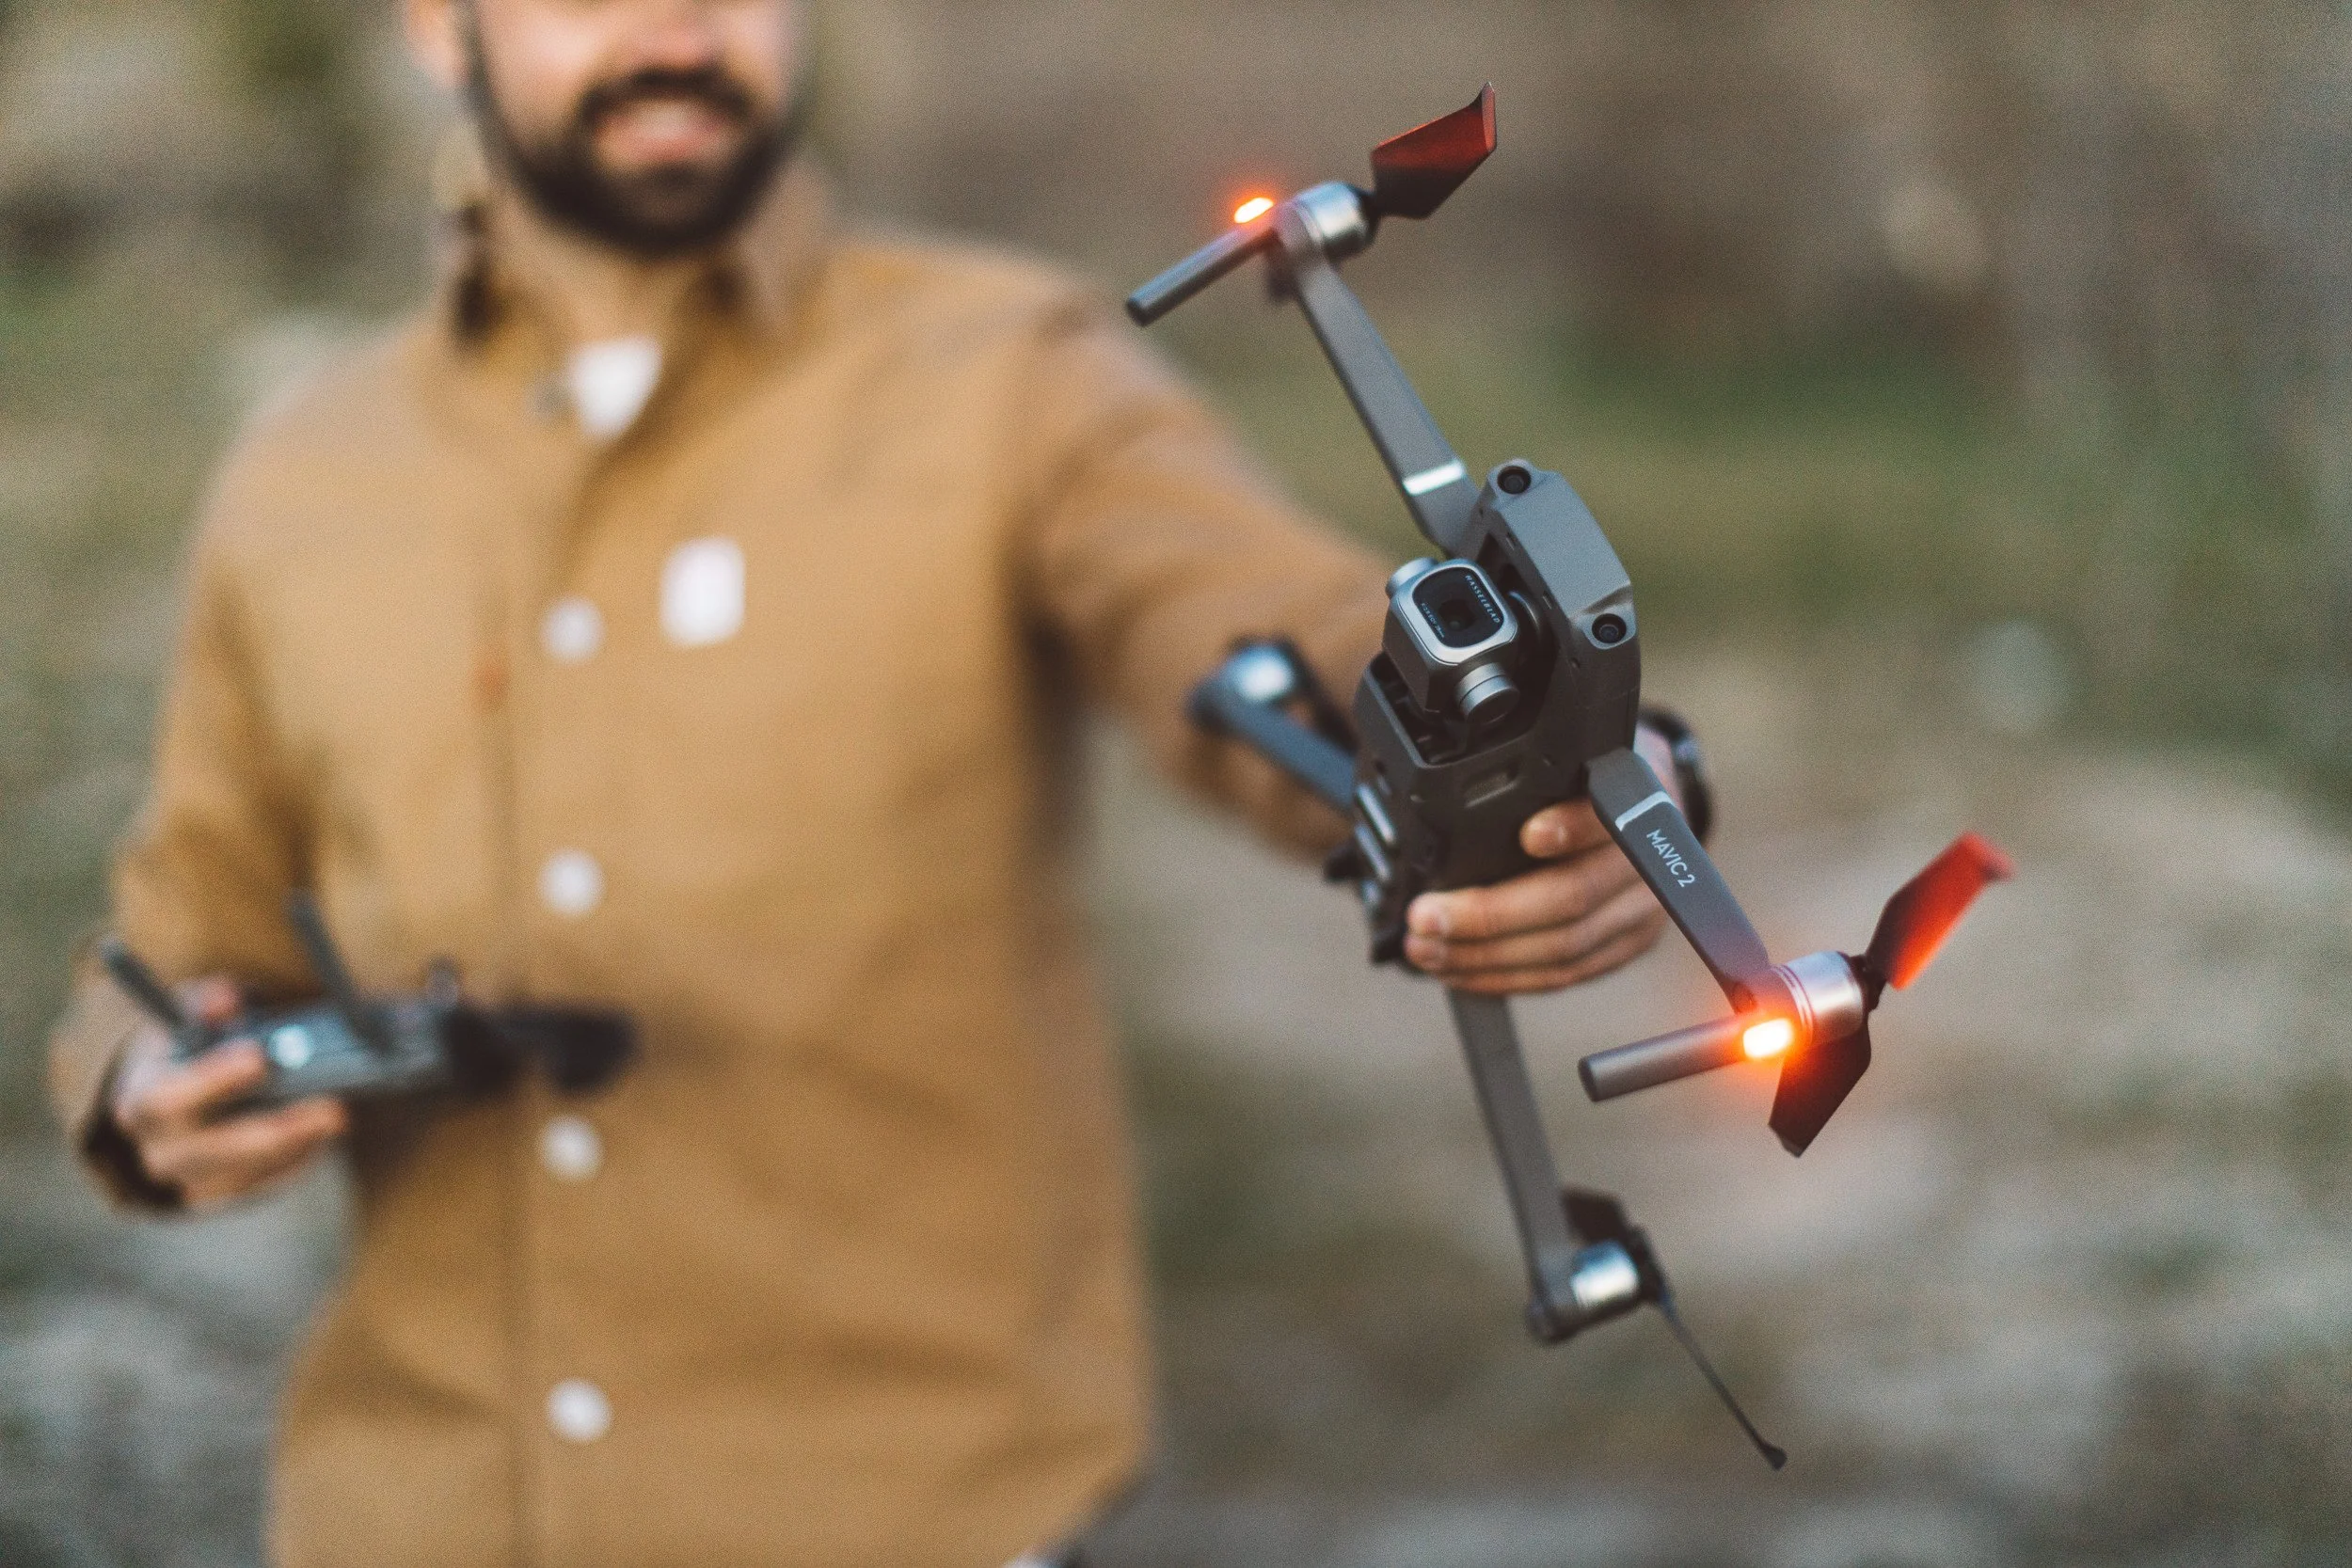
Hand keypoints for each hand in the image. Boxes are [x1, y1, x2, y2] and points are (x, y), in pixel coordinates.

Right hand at [109, 977, 347, 1210]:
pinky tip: (324, 1136)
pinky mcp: (221, 1194)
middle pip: (207, 1153)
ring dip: (294, 1149)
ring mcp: (188, 1180)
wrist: (176, 1089)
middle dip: (272, 1131)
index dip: (210, 1081)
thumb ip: (206, 1004)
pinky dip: (296, 1163)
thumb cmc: (192, 1045)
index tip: (259, 1057)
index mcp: (140, 1101)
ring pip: (239, 1178)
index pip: (164, 1101)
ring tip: (337, 1118)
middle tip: (331, 1108)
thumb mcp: (191, 1014)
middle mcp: (157, 1150)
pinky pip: (261, 1188)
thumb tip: (225, 1000)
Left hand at [1402, 725, 1684, 995]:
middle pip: (1572, 897)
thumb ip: (1539, 770)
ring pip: (1564, 948)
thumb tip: (1455, 792)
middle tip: (1426, 918)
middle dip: (1488, 916)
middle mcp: (1645, 861)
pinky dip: (1506, 977)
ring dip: (1484, 957)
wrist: (1642, 808)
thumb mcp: (1575, 752)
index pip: (1608, 814)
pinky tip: (1460, 971)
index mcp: (1637, 798)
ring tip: (1426, 950)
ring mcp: (1641, 911)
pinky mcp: (1627, 946)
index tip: (1529, 834)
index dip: (1572, 827)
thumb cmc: (1589, 778)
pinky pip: (1566, 974)